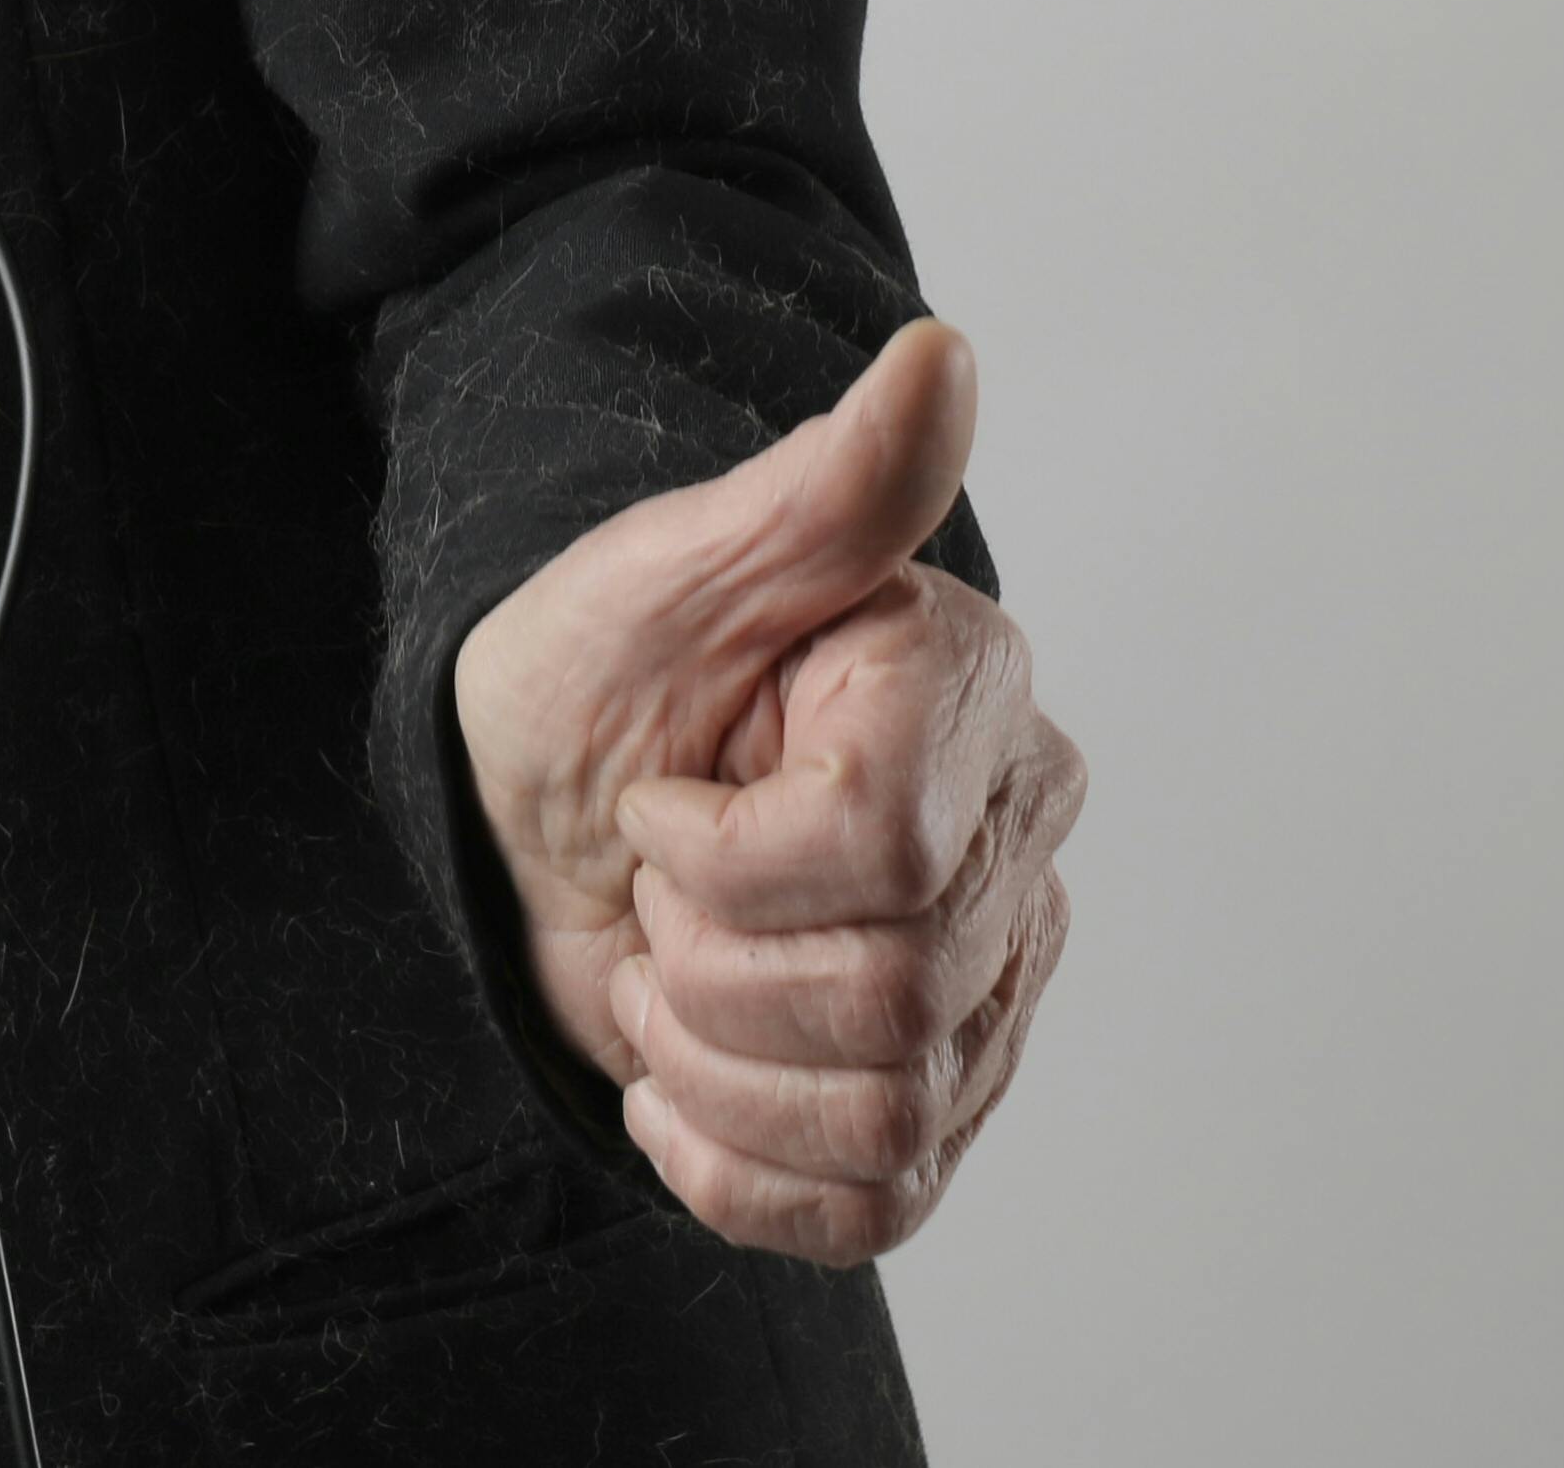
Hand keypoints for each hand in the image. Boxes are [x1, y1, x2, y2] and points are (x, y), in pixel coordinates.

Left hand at [447, 320, 1084, 1263]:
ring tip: (666, 980)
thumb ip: (826, 484)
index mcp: (969, 694)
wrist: (548, 799)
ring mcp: (995, 984)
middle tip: (654, 892)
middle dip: (706, 957)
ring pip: (886, 1112)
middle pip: (885, 990)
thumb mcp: (672, 563)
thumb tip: (939, 355)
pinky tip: (683, 1089)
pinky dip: (738, 1174)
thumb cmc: (603, 665)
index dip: (725, 851)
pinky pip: (877, 1208)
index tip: (660, 796)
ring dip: (714, 1068)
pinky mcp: (940, 1100)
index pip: (876, 846)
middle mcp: (1015, 841)